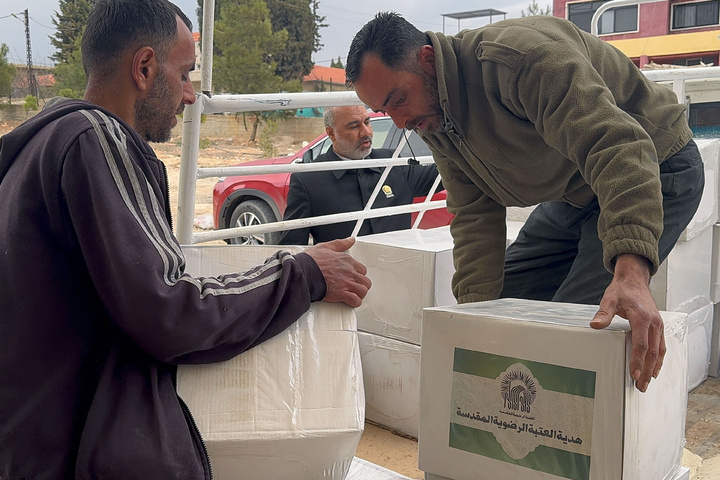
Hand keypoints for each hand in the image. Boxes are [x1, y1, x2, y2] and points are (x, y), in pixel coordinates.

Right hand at [305, 237, 371, 307]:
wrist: (303, 273)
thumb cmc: (310, 262)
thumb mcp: (326, 246)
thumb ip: (340, 243)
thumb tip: (350, 240)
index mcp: (346, 260)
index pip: (362, 269)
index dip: (358, 274)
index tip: (352, 276)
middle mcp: (349, 271)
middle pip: (365, 281)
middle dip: (361, 285)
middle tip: (353, 286)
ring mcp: (346, 283)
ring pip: (363, 290)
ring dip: (359, 294)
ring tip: (353, 294)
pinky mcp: (341, 294)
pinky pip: (356, 301)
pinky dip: (355, 302)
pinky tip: (350, 301)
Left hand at [590, 254, 664, 392]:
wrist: (634, 280)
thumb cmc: (622, 290)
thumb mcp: (609, 300)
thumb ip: (604, 314)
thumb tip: (595, 325)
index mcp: (643, 319)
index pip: (641, 345)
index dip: (638, 361)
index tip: (634, 374)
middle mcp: (654, 323)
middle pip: (652, 352)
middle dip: (646, 371)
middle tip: (641, 386)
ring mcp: (658, 325)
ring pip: (659, 351)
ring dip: (654, 368)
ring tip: (647, 382)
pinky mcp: (658, 326)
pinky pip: (661, 345)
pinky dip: (658, 359)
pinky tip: (654, 368)